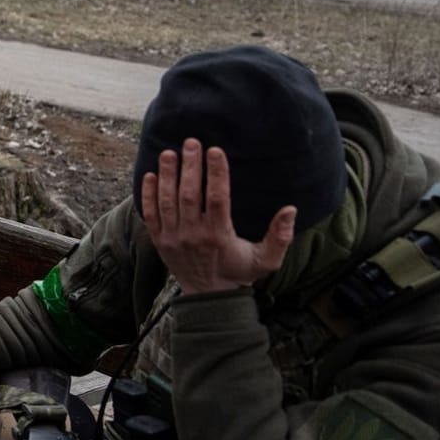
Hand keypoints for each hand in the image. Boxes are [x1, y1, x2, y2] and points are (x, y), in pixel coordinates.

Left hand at [141, 139, 294, 294]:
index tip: (215, 151)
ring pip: (167, 201)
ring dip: (167, 175)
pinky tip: (149, 175)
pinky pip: (150, 215)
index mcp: (219, 236)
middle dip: (190, 166)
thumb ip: (280, 237)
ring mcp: (172, 238)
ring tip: (169, 153)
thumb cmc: (240, 273)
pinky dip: (147, 195)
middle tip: (191, 142)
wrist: (209, 297)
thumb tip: (291, 209)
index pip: (217, 198)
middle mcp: (193, 235)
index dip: (216, 173)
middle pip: (189, 194)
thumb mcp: (266, 260)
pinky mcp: (159, 241)